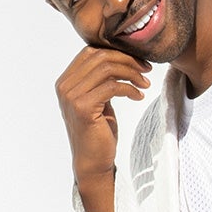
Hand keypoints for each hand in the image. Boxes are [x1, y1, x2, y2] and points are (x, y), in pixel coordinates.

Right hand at [55, 46, 152, 211]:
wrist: (93, 160)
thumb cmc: (98, 130)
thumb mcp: (98, 98)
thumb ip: (100, 78)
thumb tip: (120, 54)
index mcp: (65, 81)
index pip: (90, 51)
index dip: (116, 51)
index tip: (138, 60)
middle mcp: (64, 86)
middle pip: (100, 57)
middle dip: (128, 60)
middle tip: (147, 69)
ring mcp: (71, 96)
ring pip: (107, 69)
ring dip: (132, 73)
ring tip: (145, 83)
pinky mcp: (83, 107)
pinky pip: (112, 87)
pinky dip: (130, 88)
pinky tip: (139, 96)